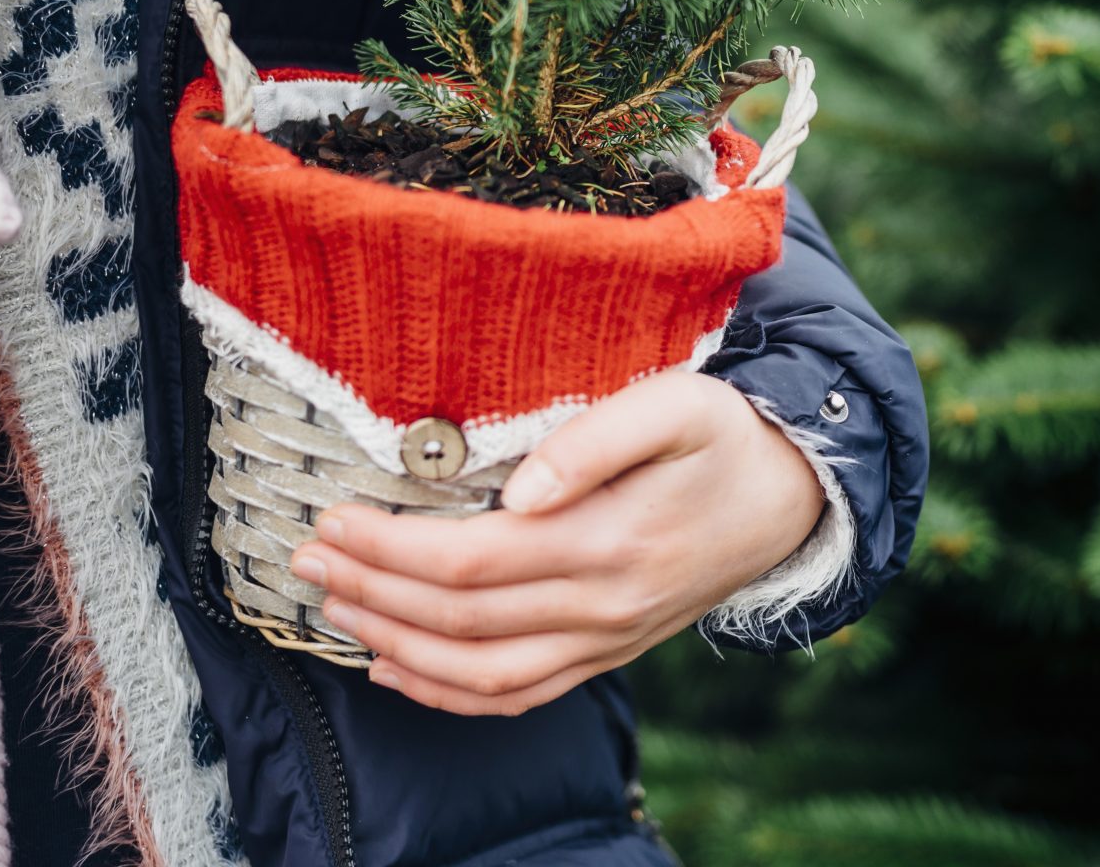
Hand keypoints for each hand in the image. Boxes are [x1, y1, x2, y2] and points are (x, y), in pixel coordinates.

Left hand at [288, 371, 824, 715]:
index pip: (474, 560)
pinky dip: (446, 694)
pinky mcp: (608, 654)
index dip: (392, 547)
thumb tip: (518, 490)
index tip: (333, 519)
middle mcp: (604, 607)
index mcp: (612, 541)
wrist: (794, 497)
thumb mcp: (676, 404)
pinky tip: (393, 669)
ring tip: (334, 608)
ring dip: (394, 646)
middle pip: (460, 619)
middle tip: (305, 558)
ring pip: (479, 673)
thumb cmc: (726, 434)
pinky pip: (516, 694)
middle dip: (371, 590)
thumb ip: (596, 439)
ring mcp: (606, 641)